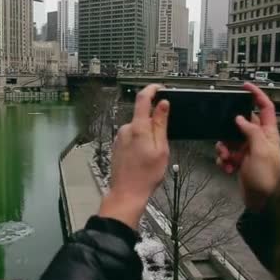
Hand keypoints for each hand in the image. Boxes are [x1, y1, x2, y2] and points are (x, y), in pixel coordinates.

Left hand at [98, 84, 169, 229]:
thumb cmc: (146, 175)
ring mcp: (119, 137)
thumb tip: (163, 104)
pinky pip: (131, 137)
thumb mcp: (161, 148)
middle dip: (154, 123)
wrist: (126, 193)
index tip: (160, 87)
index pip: (143, 98)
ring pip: (137, 128)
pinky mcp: (117, 145)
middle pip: (142, 116)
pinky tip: (143, 158)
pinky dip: (139, 142)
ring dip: (147, 135)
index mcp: (138, 127)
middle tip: (163, 142)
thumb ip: (161, 124)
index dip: (152, 89)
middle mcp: (126, 129)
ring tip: (152, 156)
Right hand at [216, 83, 279, 211]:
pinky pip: (228, 154)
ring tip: (227, 158)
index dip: (257, 95)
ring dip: (224, 148)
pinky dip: (224, 159)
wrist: (262, 201)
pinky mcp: (242, 161)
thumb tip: (240, 118)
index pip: (265, 107)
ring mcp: (250, 150)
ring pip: (230, 139)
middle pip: (241, 124)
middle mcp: (259, 140)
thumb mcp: (260, 150)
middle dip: (228, 131)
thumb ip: (250, 131)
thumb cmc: (267, 178)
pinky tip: (228, 167)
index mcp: (269, 133)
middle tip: (226, 140)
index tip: (245, 86)